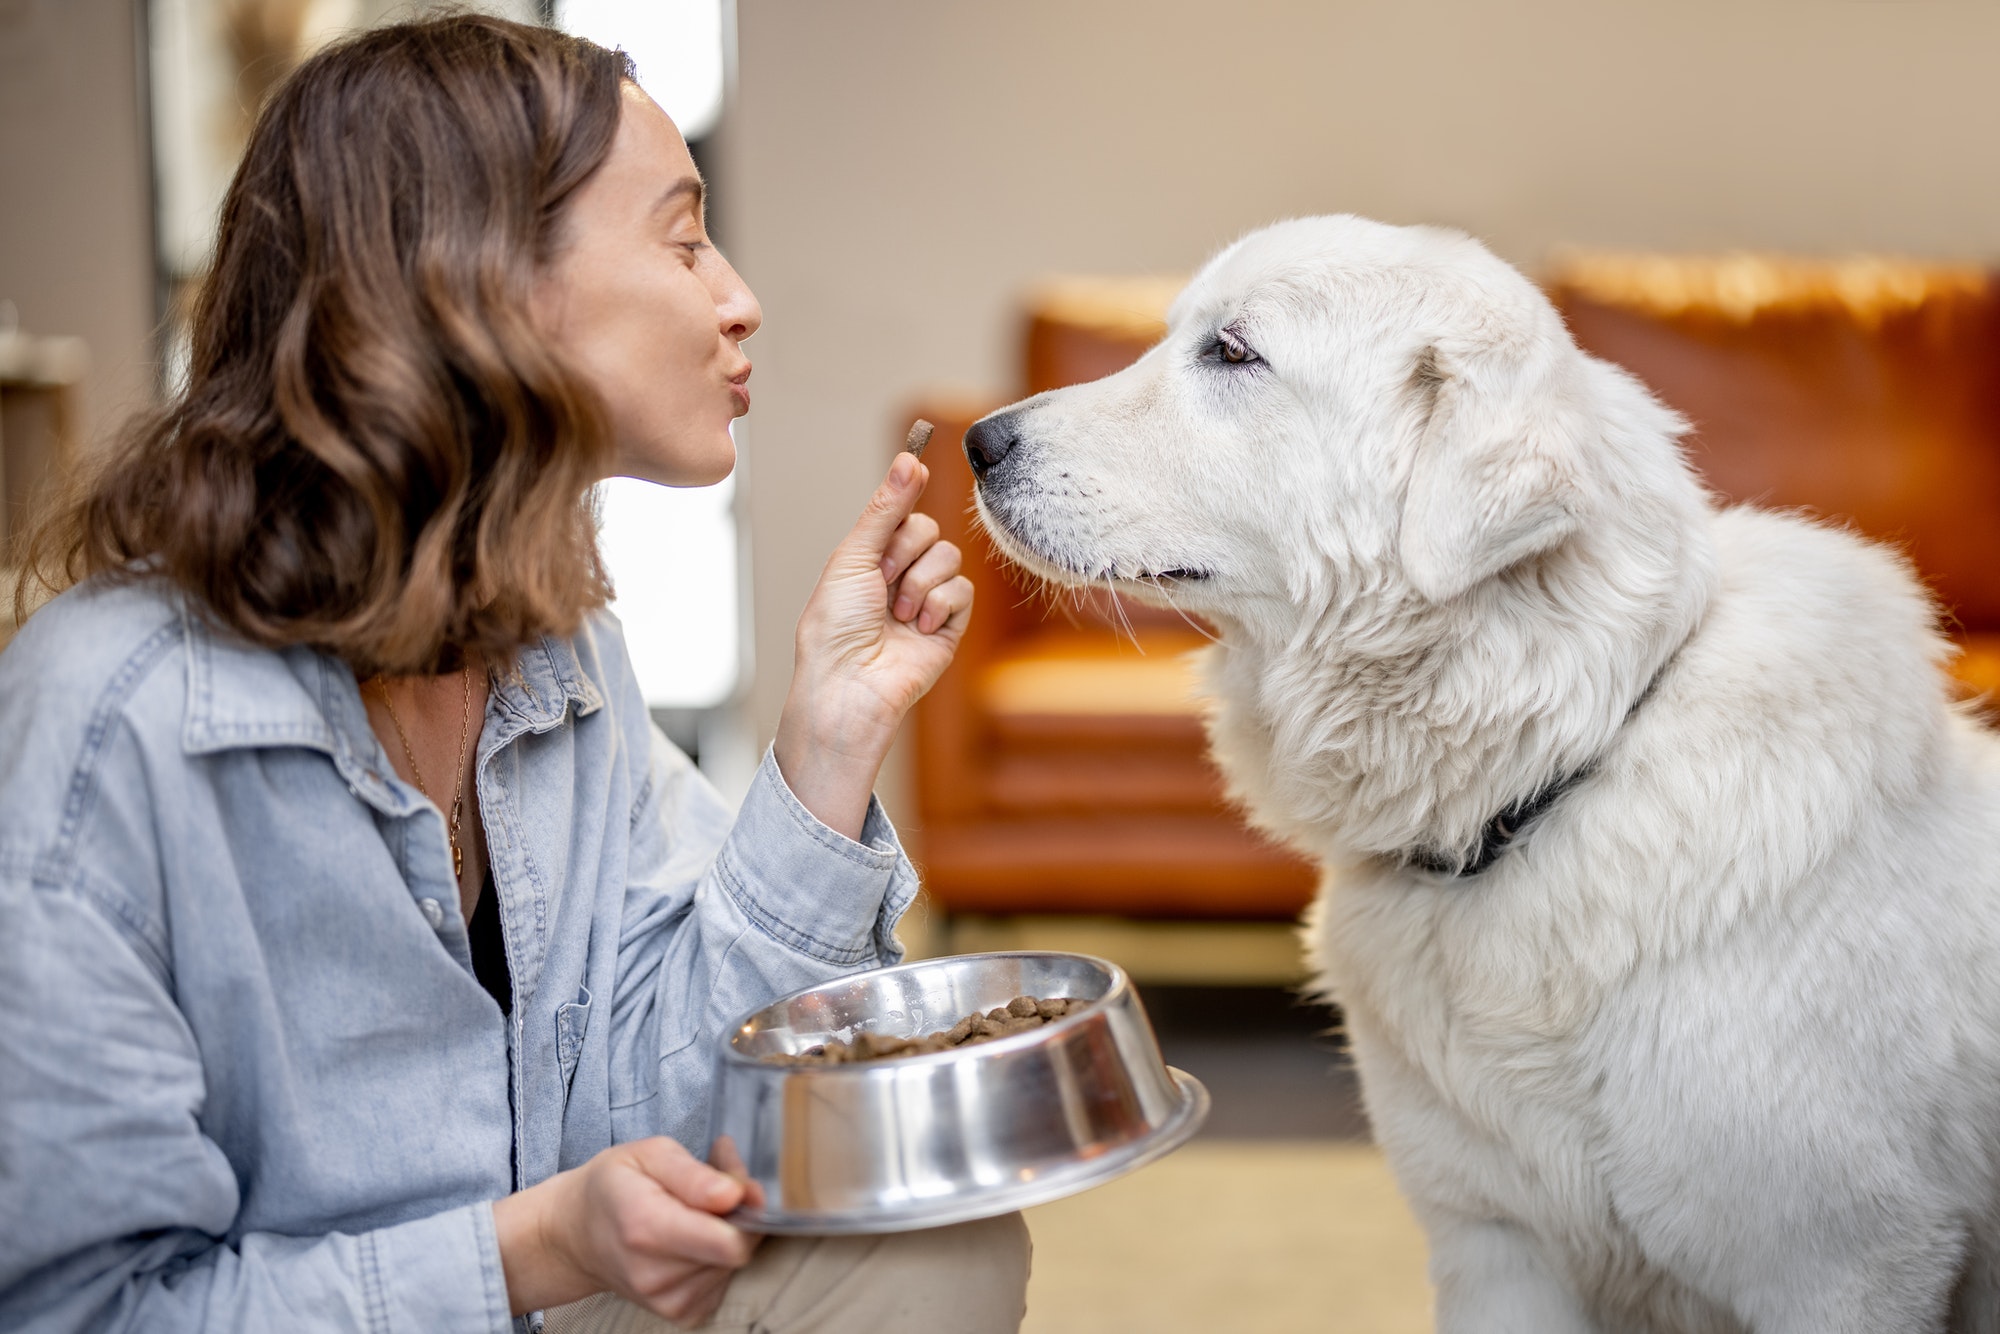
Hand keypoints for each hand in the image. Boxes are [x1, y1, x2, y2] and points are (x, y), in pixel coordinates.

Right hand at [492, 1136, 760, 1322]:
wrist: (577, 1236)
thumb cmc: (614, 1187)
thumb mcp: (648, 1154)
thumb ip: (695, 1173)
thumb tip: (735, 1194)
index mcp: (647, 1228)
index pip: (729, 1242)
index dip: (747, 1209)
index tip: (738, 1185)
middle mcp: (655, 1274)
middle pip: (736, 1251)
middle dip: (738, 1216)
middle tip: (714, 1191)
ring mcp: (666, 1301)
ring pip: (734, 1266)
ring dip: (726, 1237)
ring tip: (694, 1215)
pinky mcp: (680, 1314)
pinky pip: (724, 1283)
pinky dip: (717, 1260)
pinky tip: (692, 1242)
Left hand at [775, 453, 973, 837]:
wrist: (850, 684)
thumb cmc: (835, 627)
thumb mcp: (852, 557)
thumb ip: (885, 509)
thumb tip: (910, 458)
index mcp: (870, 558)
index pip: (903, 513)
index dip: (902, 508)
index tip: (912, 476)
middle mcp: (899, 576)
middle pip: (930, 530)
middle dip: (906, 553)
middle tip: (882, 582)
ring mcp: (926, 601)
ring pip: (949, 559)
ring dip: (920, 583)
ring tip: (897, 614)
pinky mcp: (949, 626)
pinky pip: (963, 592)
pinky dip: (939, 606)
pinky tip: (917, 628)